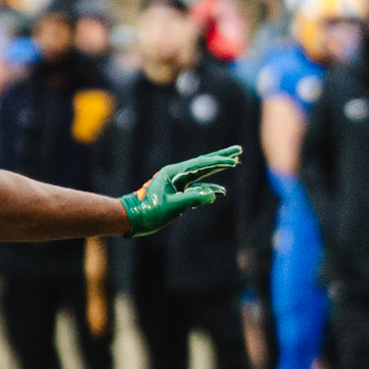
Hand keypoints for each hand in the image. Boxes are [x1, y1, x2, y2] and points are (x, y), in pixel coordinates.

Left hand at [121, 148, 241, 236]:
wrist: (130, 218)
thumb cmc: (148, 212)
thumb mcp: (173, 206)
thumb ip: (193, 199)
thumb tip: (213, 195)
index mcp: (174, 173)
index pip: (201, 164)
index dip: (219, 161)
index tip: (235, 160)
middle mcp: (175, 175)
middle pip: (203, 163)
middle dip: (221, 157)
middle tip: (238, 150)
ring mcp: (176, 183)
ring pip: (201, 174)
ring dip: (216, 170)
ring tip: (233, 163)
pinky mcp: (175, 194)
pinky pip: (196, 188)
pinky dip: (208, 189)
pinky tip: (218, 192)